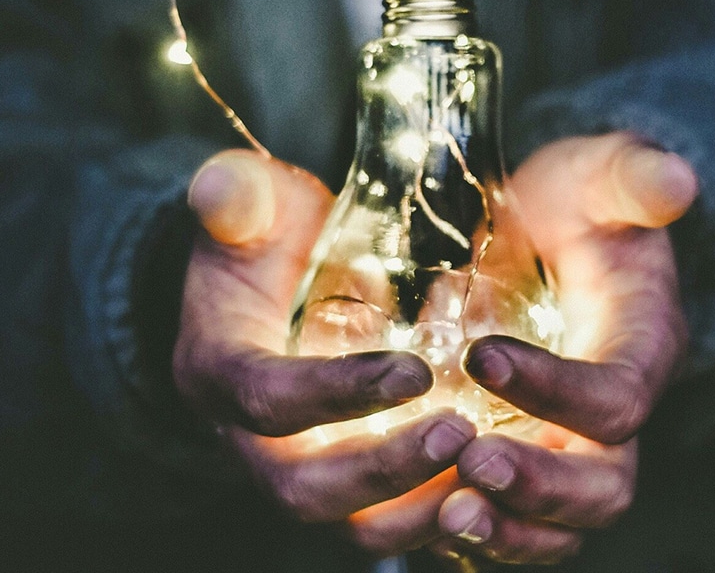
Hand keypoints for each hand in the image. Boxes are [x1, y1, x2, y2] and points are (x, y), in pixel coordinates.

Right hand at [173, 150, 477, 554]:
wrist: (271, 283)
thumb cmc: (266, 239)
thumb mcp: (250, 205)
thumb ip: (238, 196)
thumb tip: (220, 189)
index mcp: (218, 372)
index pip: (266, 399)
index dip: (335, 394)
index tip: (415, 372)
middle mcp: (250, 440)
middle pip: (304, 489)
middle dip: (384, 472)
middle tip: (460, 434)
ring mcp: (300, 470)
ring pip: (351, 526)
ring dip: (420, 510)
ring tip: (490, 472)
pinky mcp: (346, 485)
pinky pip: (389, 523)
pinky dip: (440, 516)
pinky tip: (496, 488)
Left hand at [430, 133, 697, 565]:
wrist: (543, 233)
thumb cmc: (572, 205)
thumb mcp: (598, 175)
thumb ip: (631, 177)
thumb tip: (677, 180)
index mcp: (641, 350)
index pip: (616, 397)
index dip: (557, 390)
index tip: (482, 357)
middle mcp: (612, 417)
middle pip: (603, 486)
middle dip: (541, 486)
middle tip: (472, 464)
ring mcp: (569, 449)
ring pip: (559, 526)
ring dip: (507, 531)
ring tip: (447, 515)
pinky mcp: (526, 462)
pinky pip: (513, 525)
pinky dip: (476, 536)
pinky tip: (421, 520)